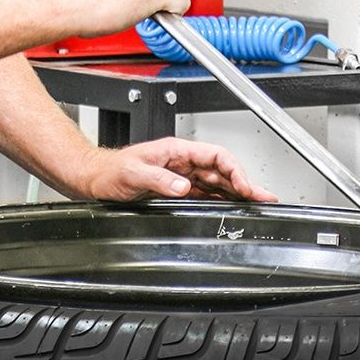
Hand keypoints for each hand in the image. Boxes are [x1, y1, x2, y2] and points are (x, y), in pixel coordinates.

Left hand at [78, 138, 277, 203]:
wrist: (96, 179)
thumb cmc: (111, 171)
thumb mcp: (133, 173)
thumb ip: (159, 179)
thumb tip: (183, 186)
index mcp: (177, 151)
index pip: (216, 156)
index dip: (234, 170)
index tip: (244, 186)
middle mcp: (183, 162)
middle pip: (223, 170)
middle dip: (245, 183)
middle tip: (264, 197)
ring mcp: (182, 175)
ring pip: (218, 183)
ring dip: (237, 193)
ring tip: (257, 203)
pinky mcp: (177, 189)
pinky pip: (206, 193)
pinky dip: (222, 200)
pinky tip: (232, 208)